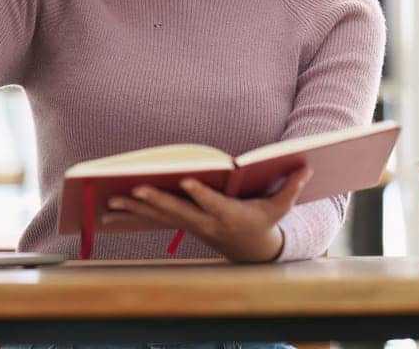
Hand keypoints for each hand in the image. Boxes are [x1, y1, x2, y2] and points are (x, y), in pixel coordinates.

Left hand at [103, 166, 314, 262]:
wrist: (250, 252)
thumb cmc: (264, 222)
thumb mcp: (281, 208)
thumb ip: (291, 188)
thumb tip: (307, 166)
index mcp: (228, 215)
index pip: (212, 204)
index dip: (199, 193)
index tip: (186, 180)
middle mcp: (205, 223)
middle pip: (177, 211)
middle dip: (155, 200)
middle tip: (133, 189)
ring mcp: (190, 225)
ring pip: (159, 217)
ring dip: (135, 209)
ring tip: (111, 200)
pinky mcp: (180, 224)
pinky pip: (153, 219)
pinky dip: (133, 213)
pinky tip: (111, 208)